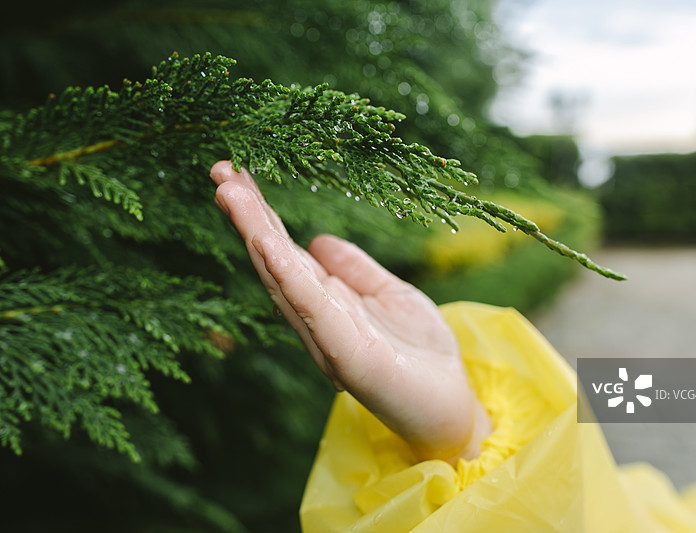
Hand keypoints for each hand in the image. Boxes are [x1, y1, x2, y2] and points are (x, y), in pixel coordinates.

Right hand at [210, 161, 489, 463]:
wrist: (450, 407)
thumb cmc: (421, 353)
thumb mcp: (391, 294)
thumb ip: (355, 270)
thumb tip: (318, 239)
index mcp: (328, 302)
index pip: (286, 252)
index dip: (261, 215)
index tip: (238, 174)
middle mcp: (318, 318)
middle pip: (274, 260)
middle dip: (247, 215)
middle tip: (220, 168)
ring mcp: (328, 336)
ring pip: (283, 278)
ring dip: (255, 234)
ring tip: (229, 192)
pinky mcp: (347, 355)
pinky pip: (312, 308)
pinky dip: (287, 274)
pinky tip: (267, 243)